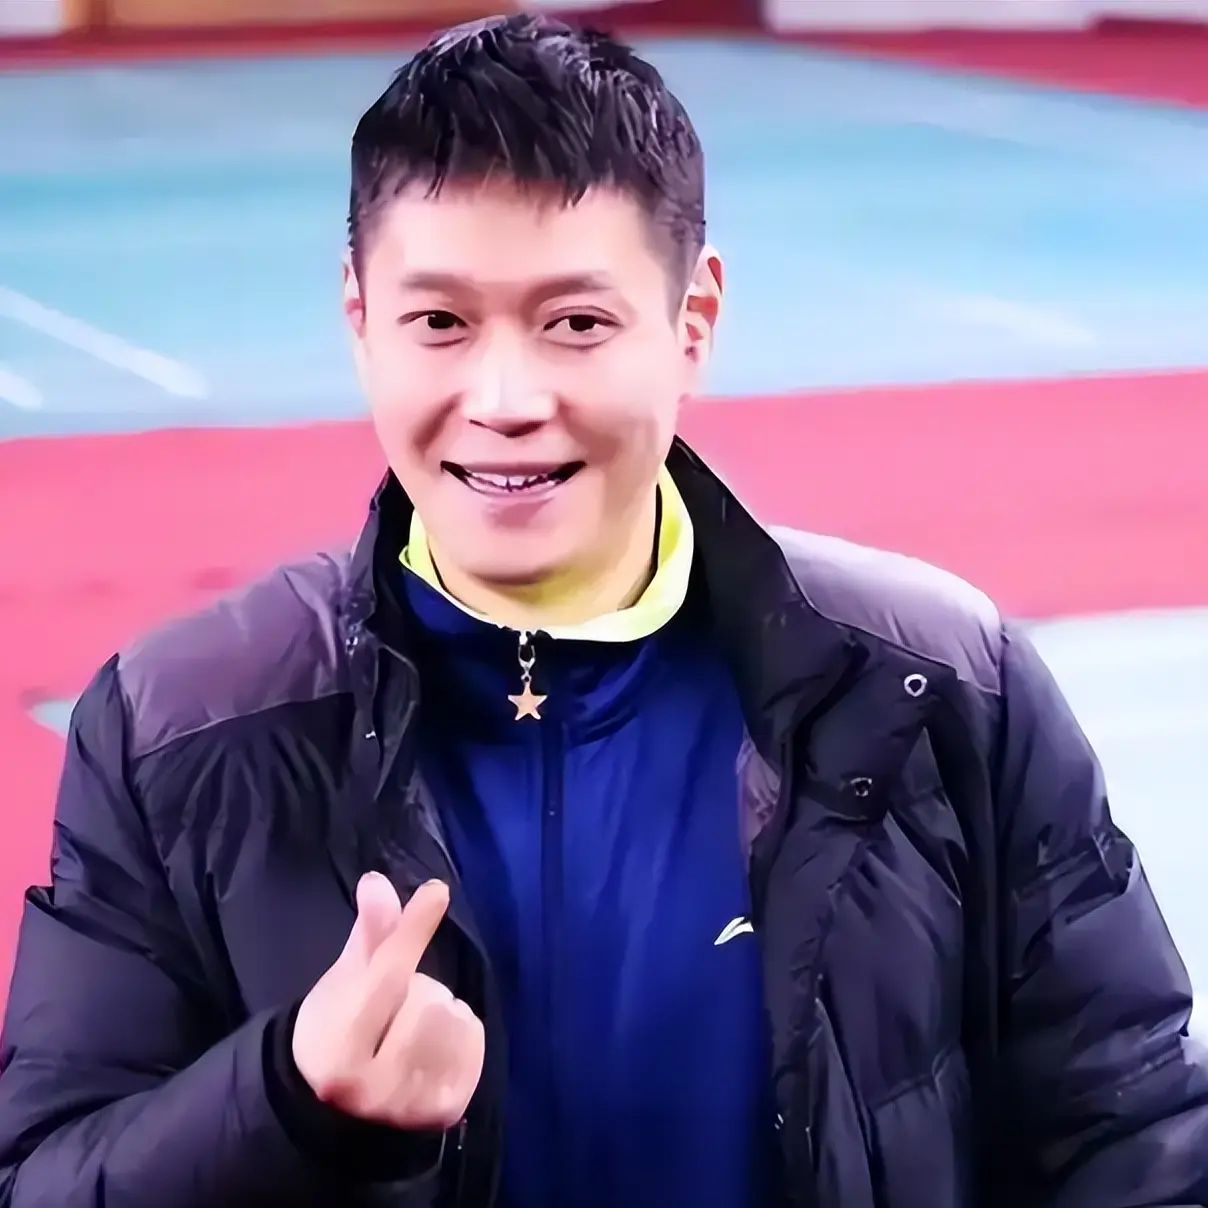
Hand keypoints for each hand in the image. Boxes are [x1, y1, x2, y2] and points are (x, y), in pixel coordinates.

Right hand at [292, 872, 484, 1129]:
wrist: (340, 1114)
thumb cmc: (338, 1034)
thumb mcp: (342, 984)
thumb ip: (368, 936)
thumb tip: (378, 882)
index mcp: (339, 1051)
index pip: (384, 978)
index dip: (411, 930)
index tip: (436, 891)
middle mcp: (374, 1087)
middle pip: (427, 998)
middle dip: (418, 989)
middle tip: (395, 1009)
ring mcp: (412, 1104)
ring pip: (454, 1017)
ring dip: (441, 1009)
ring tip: (414, 1029)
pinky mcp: (446, 1111)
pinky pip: (474, 1039)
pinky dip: (463, 1031)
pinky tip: (437, 1046)